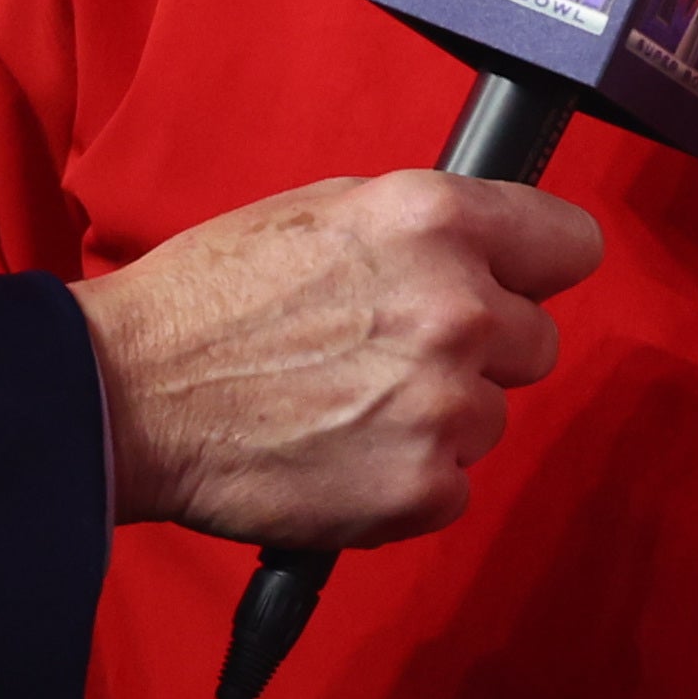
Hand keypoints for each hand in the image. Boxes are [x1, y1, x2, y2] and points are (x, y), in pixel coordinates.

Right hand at [72, 173, 606, 548]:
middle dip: (482, 352)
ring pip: (492, 418)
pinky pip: (454, 486)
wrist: (124, 395)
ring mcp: (443, 405)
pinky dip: (407, 482)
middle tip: (393, 354)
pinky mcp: (420, 489)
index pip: (573, 245)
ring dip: (438, 420)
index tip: (519, 284)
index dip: (538, 269)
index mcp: (436, 221)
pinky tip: (342, 455)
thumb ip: (429, 231)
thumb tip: (493, 251)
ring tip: (347, 405)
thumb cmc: (212, 298)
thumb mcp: (330, 209)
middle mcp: (457, 309)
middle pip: (539, 342)